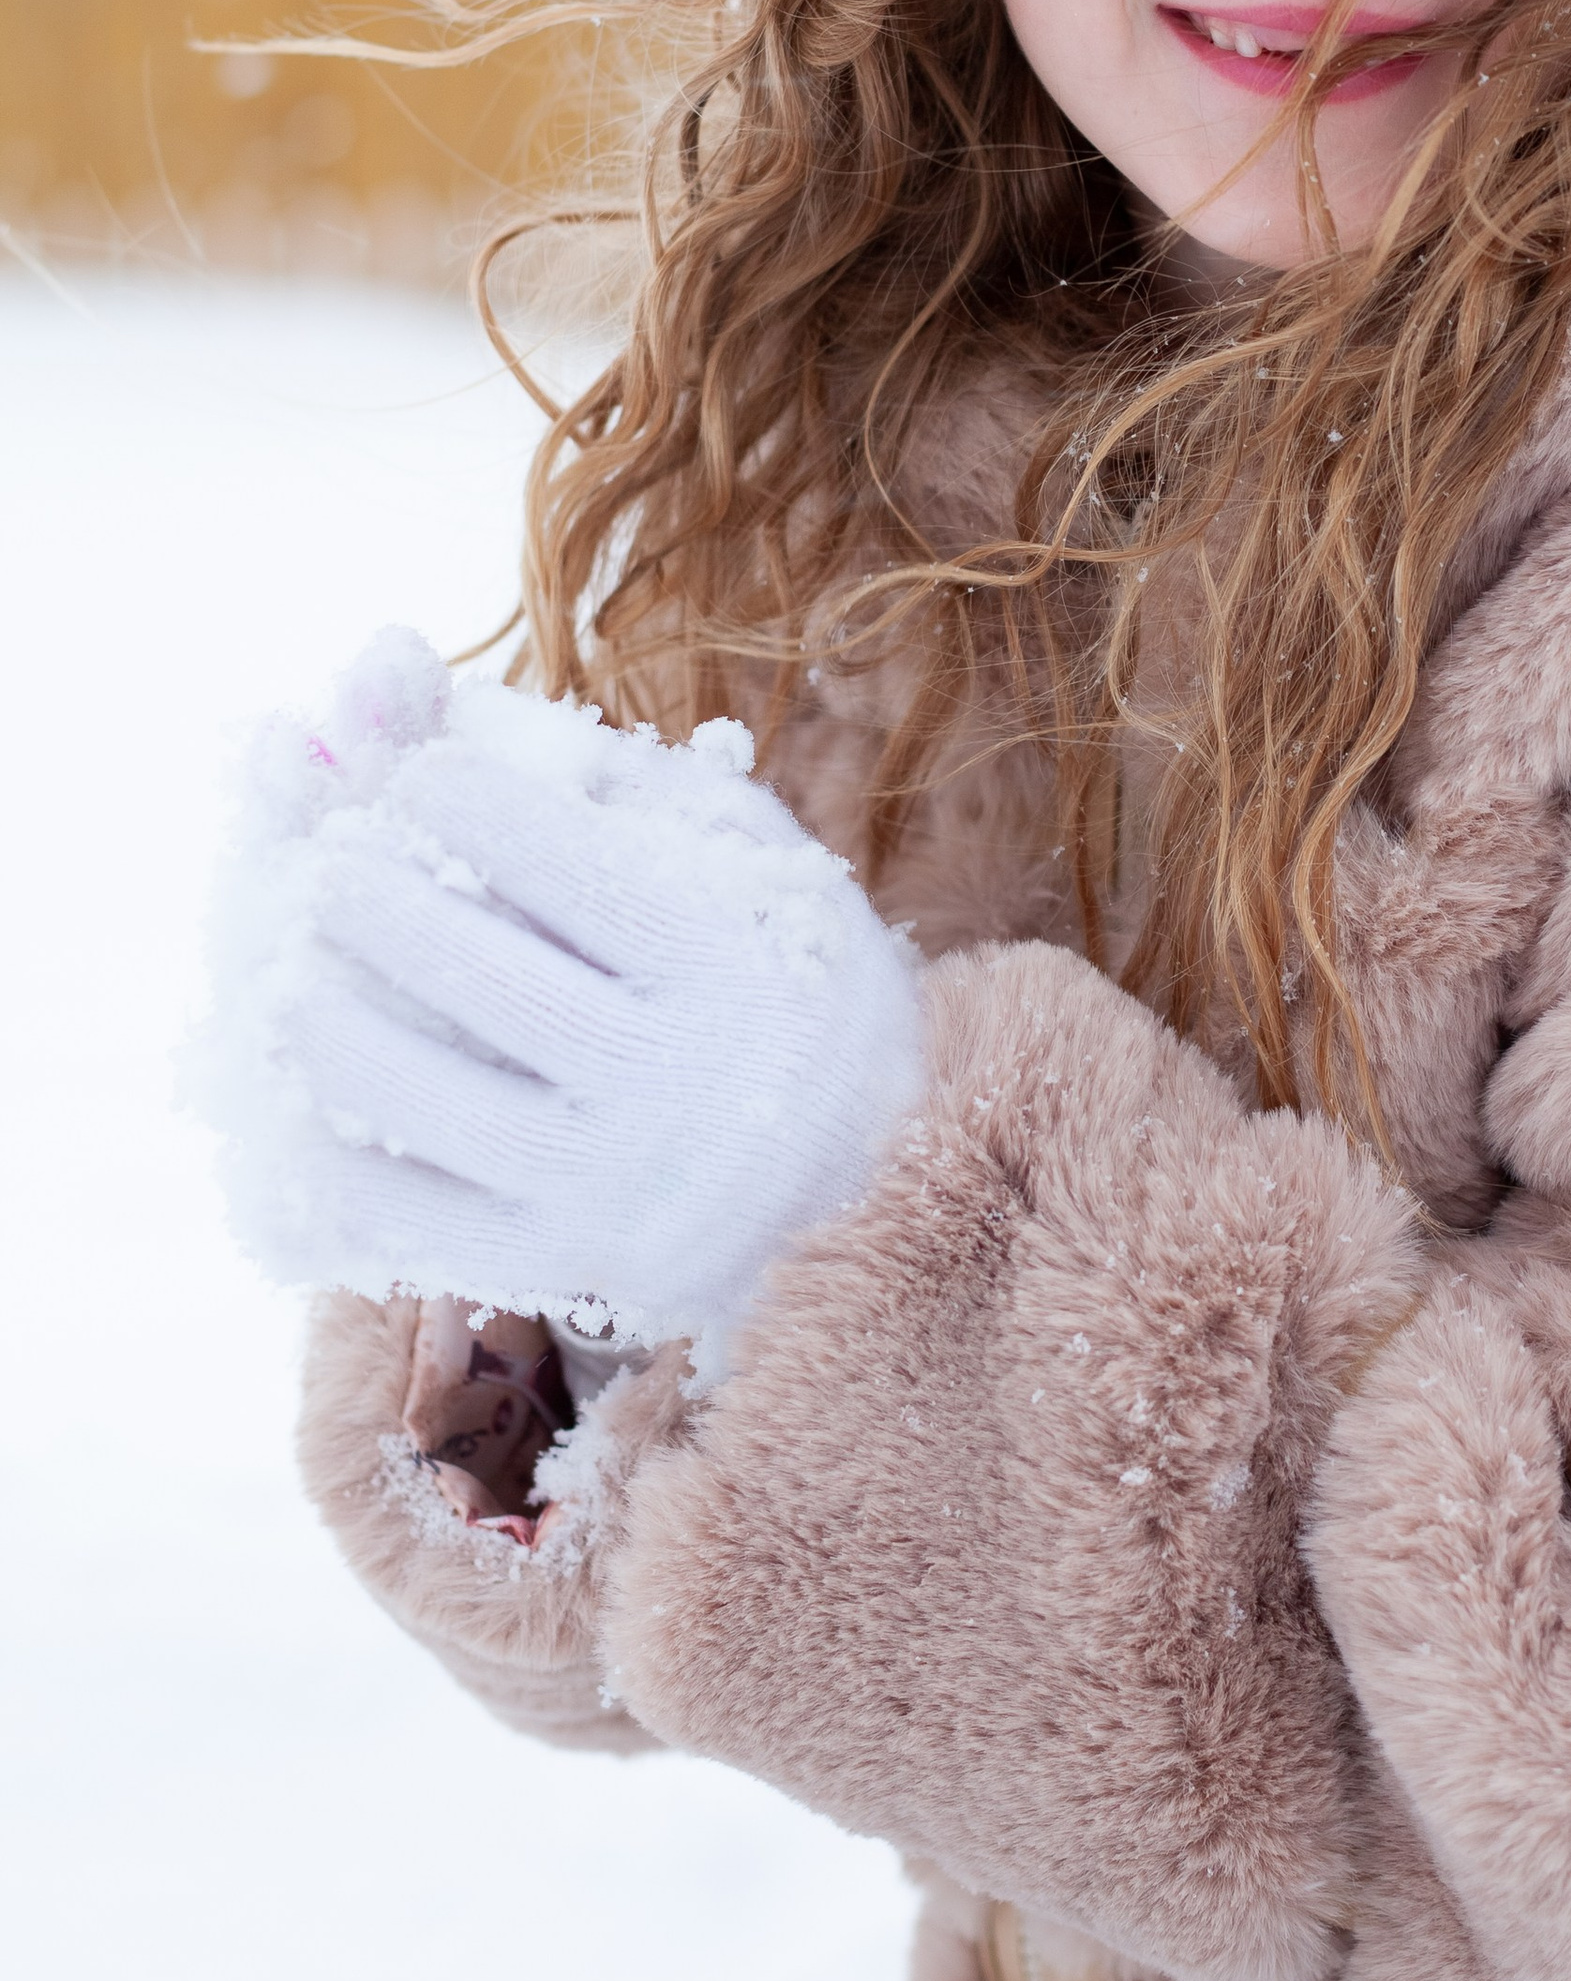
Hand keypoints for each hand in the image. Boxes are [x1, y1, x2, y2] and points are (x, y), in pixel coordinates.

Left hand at [203, 629, 925, 1347]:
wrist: (874, 1180)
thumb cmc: (791, 983)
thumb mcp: (757, 866)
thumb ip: (635, 788)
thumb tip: (470, 717)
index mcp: (727, 963)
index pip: (573, 873)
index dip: (476, 808)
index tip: (420, 775)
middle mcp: (677, 1077)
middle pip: (489, 982)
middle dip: (383, 908)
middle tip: (327, 863)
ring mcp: (616, 1182)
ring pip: (436, 1104)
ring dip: (337, 1031)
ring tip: (287, 977)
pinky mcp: (567, 1263)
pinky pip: (421, 1221)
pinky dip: (342, 1163)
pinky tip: (304, 1102)